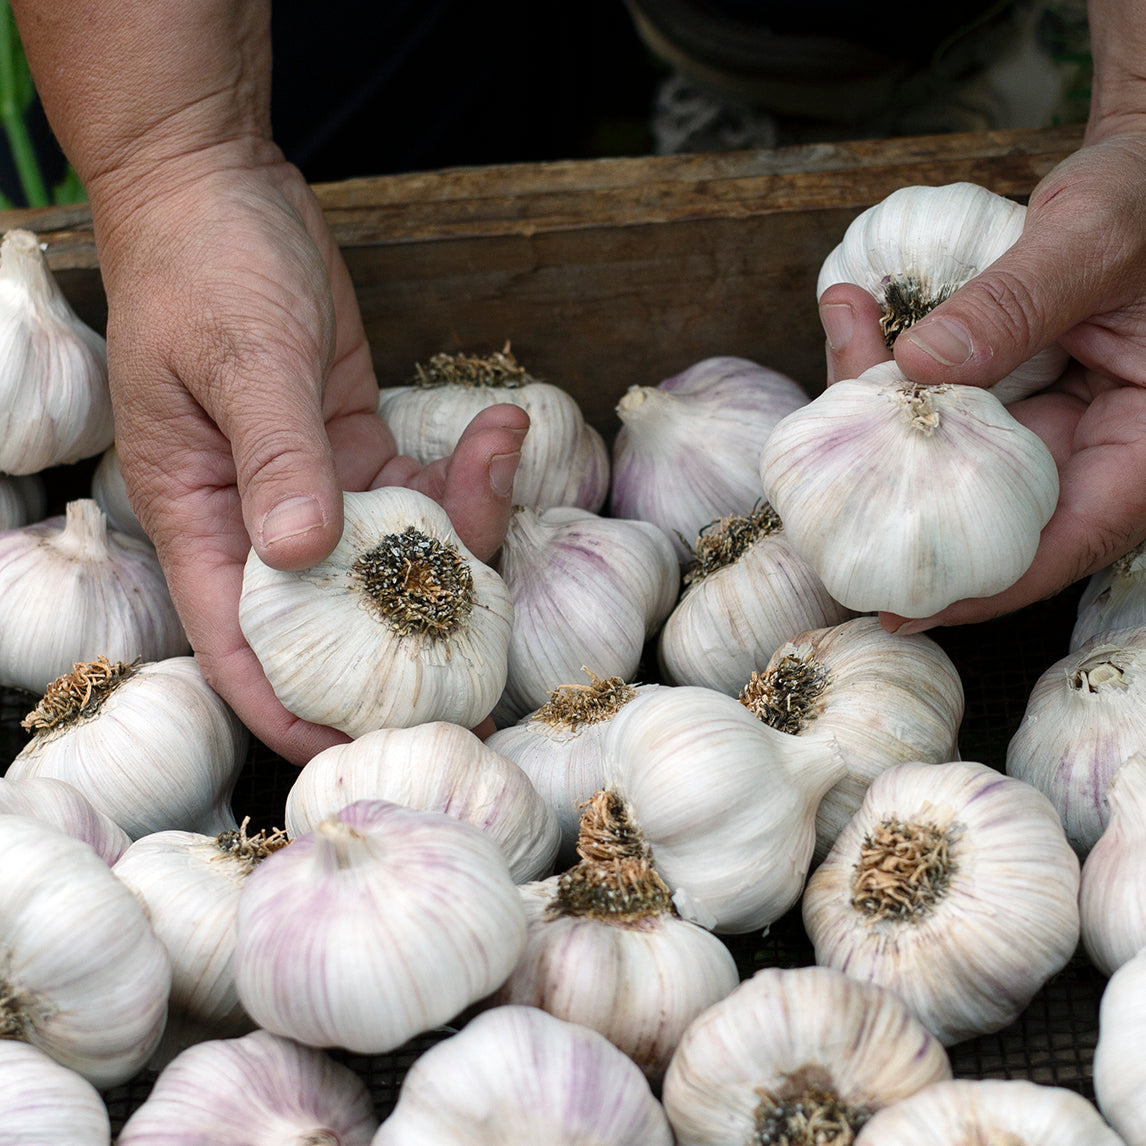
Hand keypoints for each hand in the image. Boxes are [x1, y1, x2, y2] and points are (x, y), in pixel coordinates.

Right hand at [97, 155, 527, 763]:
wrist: (220, 189)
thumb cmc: (202, 266)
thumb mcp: (240, 358)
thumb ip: (275, 456)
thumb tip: (302, 549)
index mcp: (205, 519)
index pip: (240, 646)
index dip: (292, 707)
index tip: (360, 745)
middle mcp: (260, 521)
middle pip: (340, 615)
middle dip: (413, 640)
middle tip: (494, 655)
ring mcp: (316, 489)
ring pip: (397, 553)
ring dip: (463, 527)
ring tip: (499, 446)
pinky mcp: (359, 452)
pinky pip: (421, 492)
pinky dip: (464, 471)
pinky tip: (497, 424)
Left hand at [817, 131, 1145, 632]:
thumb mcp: (1094, 242)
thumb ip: (1016, 303)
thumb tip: (920, 365)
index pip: (1062, 545)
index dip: (978, 589)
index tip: (898, 608)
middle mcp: (1098, 452)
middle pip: (988, 510)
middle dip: (898, 496)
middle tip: (821, 486)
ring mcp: (1049, 427)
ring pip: (952, 456)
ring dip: (884, 413)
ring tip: (842, 338)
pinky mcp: (1013, 397)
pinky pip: (947, 405)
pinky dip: (899, 373)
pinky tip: (855, 320)